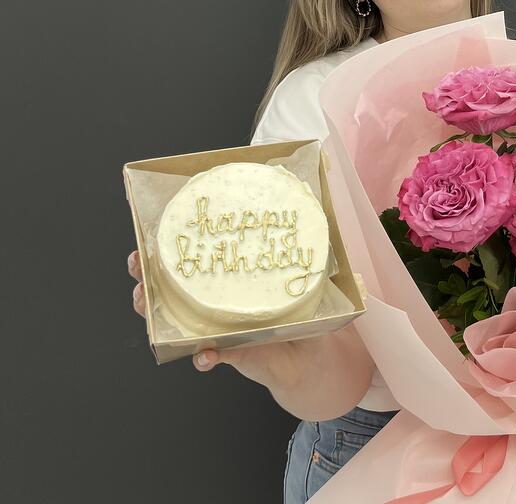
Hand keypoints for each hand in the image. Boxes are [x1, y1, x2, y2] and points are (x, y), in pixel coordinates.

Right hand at [126, 248, 313, 389]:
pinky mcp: (230, 354)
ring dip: (156, 317)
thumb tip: (287, 226)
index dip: (166, 253)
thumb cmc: (300, 311)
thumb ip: (291, 257)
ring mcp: (218, 331)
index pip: (192, 266)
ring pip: (175, 324)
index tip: (149, 239)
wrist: (310, 357)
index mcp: (227, 284)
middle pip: (169, 293)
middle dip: (146, 279)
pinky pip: (209, 356)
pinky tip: (203, 355)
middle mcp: (215, 307)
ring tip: (146, 303)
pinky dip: (203, 357)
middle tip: (138, 266)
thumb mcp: (295, 279)